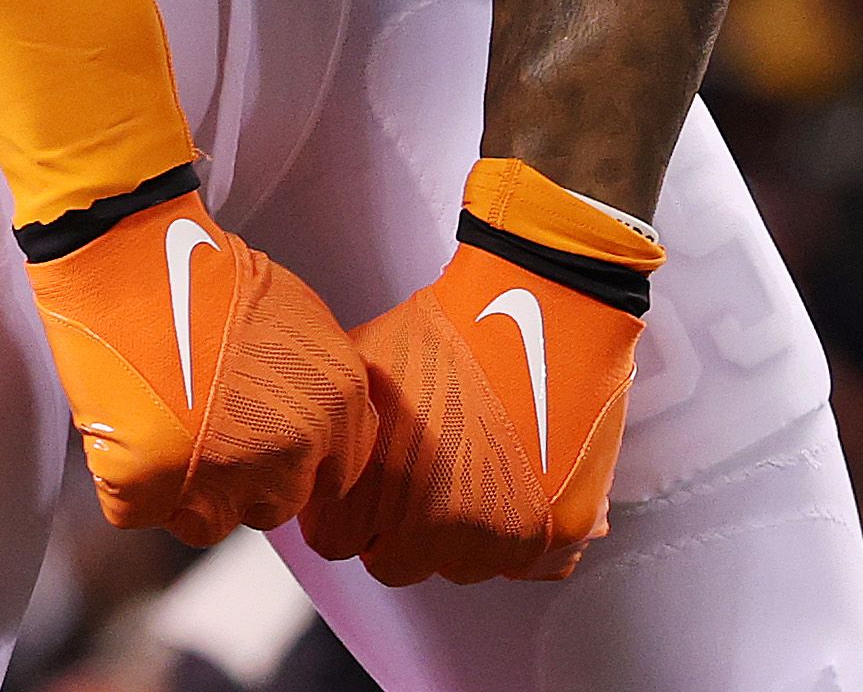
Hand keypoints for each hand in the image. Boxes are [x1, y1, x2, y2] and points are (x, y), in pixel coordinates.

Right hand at [25, 185, 372, 545]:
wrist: (130, 256)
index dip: (293, 463)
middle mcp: (291, 451)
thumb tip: (317, 435)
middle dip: (243, 479)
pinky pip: (147, 513)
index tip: (261, 441)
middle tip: (205, 429)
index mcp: (337, 407)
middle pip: (276, 506)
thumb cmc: (207, 274)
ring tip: (165, 431)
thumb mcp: (300, 319)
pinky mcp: (152, 491)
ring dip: (189, 492)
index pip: (332, 478)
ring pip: (213, 525)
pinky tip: (130, 431)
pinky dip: (132, 484)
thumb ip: (317, 388)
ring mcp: (222, 479)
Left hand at [305, 170, 657, 584]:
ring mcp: (494, 538)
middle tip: (425, 469)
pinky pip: (523, 564)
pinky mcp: (552, 534)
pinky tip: (515, 477)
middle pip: (396, 562)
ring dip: (462, 531)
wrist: (541, 297)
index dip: (350, 506)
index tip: (369, 481)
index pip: (336, 541)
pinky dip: (518, 530)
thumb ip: (334, 431)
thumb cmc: (449, 326)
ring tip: (474, 461)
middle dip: (402, 526)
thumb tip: (309, 455)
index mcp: (373, 492)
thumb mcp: (359, 369)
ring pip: (461, 565)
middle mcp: (432, 528)